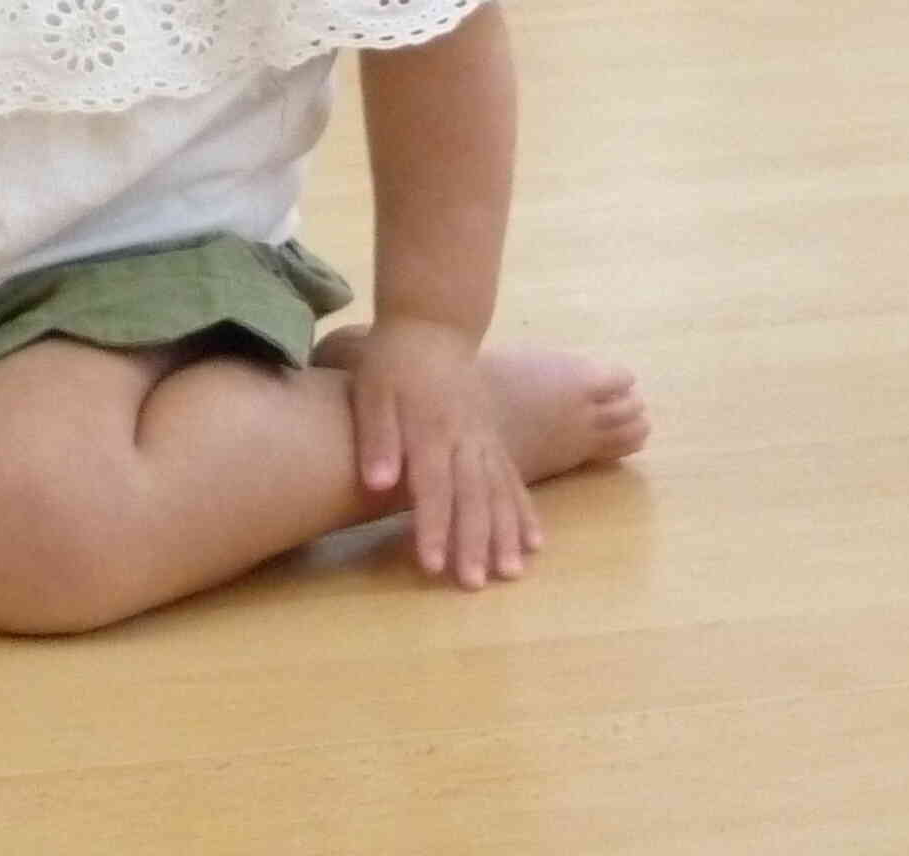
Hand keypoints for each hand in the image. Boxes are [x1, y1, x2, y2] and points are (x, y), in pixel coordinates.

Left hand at [344, 318, 537, 589]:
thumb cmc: (393, 362)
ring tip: (513, 572)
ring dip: (506, 535)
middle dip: (474, 544)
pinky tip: (536, 541)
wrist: (433, 324)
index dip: (434, 528)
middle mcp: (464, 441)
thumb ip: (377, 438)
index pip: (433, 488)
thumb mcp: (372, 392)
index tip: (434, 566)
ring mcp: (485, 440)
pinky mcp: (494, 439)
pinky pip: (515, 480)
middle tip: (475, 584)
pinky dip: (525, 512)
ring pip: (500, 493)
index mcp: (431, 431)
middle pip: (472, 498)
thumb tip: (376, 485)